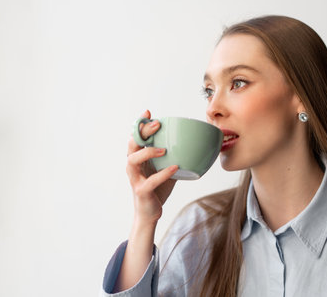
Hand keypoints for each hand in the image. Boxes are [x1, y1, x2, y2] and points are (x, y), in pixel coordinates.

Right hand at [126, 110, 178, 224]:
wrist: (150, 214)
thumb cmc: (157, 190)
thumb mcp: (166, 170)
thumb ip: (174, 158)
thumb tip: (195, 146)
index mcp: (138, 159)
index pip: (135, 137)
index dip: (139, 124)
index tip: (148, 113)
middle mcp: (133, 166)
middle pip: (131, 144)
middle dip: (142, 132)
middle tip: (157, 125)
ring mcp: (135, 179)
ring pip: (132, 160)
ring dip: (147, 152)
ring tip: (164, 149)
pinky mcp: (141, 191)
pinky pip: (151, 181)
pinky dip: (163, 173)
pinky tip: (175, 168)